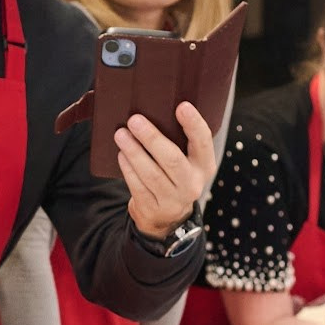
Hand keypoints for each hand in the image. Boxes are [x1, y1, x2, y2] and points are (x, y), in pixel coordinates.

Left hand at [115, 102, 219, 239]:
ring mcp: (172, 200)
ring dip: (134, 152)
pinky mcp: (152, 208)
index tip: (182, 106)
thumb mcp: (186, 162)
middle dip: (152, 138)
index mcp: (204, 166)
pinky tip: (121, 155)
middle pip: (172, 159)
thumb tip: (155, 107)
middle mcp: (192, 184)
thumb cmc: (173, 176)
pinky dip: (128, 169)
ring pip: (151, 174)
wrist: (167, 217)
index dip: (193, 124)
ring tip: (121, 135)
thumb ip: (179, 140)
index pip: (203, 142)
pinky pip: (138, 186)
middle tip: (134, 120)